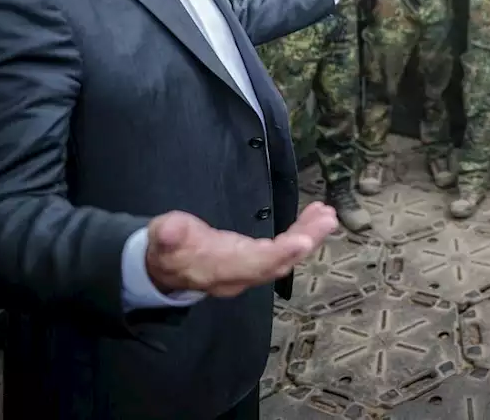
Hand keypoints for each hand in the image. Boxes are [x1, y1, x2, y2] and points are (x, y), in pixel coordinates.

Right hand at [144, 202, 338, 296]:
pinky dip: (302, 234)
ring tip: (326, 215)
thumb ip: (166, 236)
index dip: (279, 254)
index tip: (304, 241)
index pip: (253, 264)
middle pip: (278, 262)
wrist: (165, 268)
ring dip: (309, 236)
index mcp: (218, 269)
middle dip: (305, 242)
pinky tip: (315, 217)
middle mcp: (240, 275)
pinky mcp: (257, 260)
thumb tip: (166, 231)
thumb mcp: (161, 238)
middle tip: (327, 219)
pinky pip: (285, 250)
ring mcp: (250, 270)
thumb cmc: (166, 248)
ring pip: (286, 257)